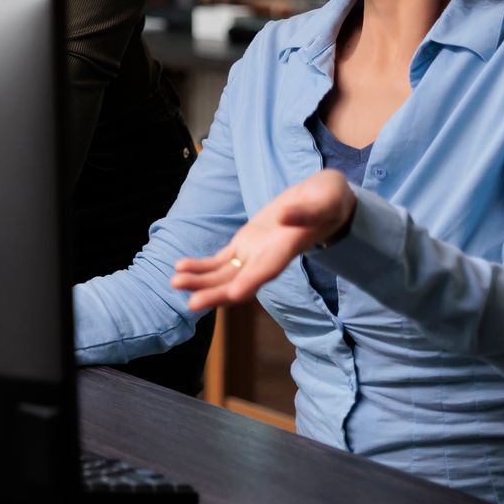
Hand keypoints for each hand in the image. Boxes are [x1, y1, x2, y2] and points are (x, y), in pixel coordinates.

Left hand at [171, 170, 355, 312]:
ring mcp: (256, 253)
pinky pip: (221, 260)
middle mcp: (269, 258)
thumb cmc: (328, 199)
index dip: (252, 282)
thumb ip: (306, 211)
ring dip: (201, 281)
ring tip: (175, 282)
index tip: (233, 295)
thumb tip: (284, 215)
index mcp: (288, 248)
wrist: (324, 201)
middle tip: (191, 304)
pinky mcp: (246, 244)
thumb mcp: (325, 199)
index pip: (268, 270)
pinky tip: (180, 268)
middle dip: (216, 294)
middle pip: (241, 282)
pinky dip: (201, 266)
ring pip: (226, 274)